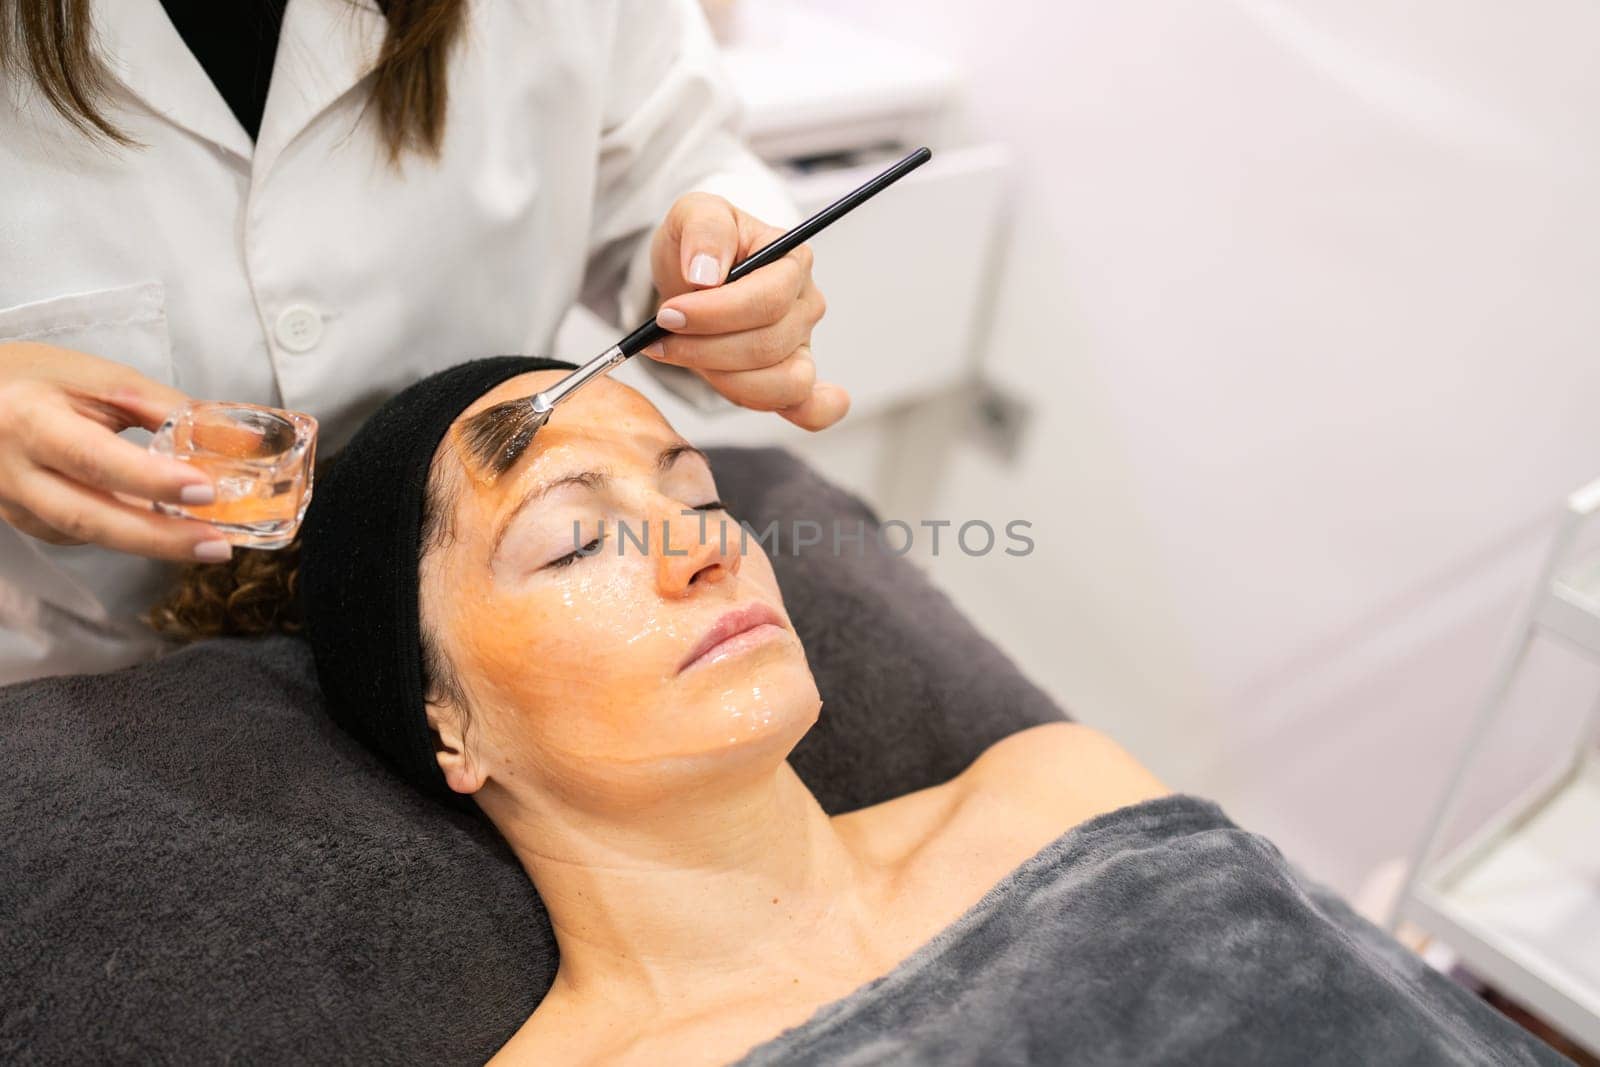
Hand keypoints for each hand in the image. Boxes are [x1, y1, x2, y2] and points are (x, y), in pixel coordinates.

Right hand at [0, 341, 232, 561]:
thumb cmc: (37, 379)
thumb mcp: (98, 378)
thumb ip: (164, 408)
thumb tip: (238, 439)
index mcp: (30, 420)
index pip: (94, 457)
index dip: (151, 479)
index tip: (206, 490)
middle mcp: (14, 471)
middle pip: (89, 517)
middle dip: (160, 537)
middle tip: (218, 545)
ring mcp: (14, 503)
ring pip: (88, 535)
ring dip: (152, 544)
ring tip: (208, 545)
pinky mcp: (24, 521)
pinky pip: (80, 536)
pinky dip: (127, 536)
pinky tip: (166, 533)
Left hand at [646, 192, 848, 429]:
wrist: (692, 277)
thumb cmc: (699, 246)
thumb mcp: (693, 214)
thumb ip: (704, 229)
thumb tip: (706, 273)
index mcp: (793, 261)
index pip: (767, 299)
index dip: (715, 314)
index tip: (667, 315)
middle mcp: (806, 306)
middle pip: (768, 345)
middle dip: (707, 348)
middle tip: (661, 337)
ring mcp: (802, 346)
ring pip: (781, 384)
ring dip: (724, 379)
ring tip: (686, 357)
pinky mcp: (790, 380)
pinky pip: (813, 407)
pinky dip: (811, 415)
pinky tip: (794, 412)